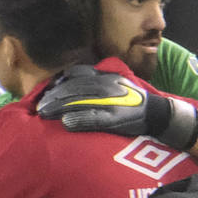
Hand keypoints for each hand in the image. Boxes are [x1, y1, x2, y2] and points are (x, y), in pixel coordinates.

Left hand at [39, 65, 197, 150]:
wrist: (159, 115)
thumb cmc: (134, 104)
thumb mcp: (116, 86)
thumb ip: (97, 85)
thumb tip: (74, 89)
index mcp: (105, 76)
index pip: (77, 74)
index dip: (59, 83)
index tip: (45, 92)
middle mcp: (106, 84)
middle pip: (74, 87)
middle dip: (54, 96)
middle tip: (39, 107)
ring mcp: (110, 101)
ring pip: (79, 100)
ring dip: (59, 107)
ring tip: (44, 114)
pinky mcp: (115, 117)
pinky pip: (94, 117)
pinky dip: (79, 119)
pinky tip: (66, 123)